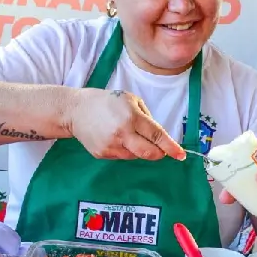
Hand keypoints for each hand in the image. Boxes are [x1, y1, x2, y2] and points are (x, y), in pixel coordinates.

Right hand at [69, 88, 184, 160]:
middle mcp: (122, 133)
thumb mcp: (131, 100)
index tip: (181, 154)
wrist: (76, 110)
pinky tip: (116, 137)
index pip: (157, 135)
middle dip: (159, 153)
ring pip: (136, 156)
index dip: (171, 147)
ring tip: (127, 134)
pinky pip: (122, 156)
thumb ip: (147, 118)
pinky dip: (126, 150)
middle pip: (149, 153)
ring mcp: (111, 146)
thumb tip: (159, 137)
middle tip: (161, 149)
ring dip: (139, 149)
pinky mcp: (103, 154)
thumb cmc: (106, 102)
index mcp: (132, 117)